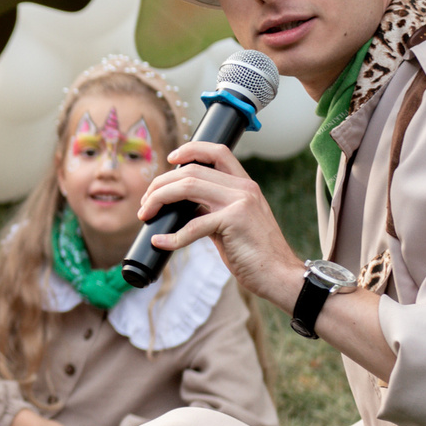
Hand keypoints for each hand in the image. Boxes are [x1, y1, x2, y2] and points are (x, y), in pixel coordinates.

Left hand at [136, 142, 303, 307]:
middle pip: (192, 170)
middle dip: (161, 183)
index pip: (217, 152)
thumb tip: (182, 207)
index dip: (190, 149)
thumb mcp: (233, 224)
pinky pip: (193, 225)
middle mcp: (243, 188)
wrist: (280, 276)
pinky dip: (172, 236)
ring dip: (159, 199)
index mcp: (244, 185)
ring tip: (146, 214)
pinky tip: (160, 242)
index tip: (170, 159)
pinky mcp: (234, 221)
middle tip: (146, 201)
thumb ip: (211, 210)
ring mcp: (240, 202)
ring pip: (188, 186)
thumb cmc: (255, 254)